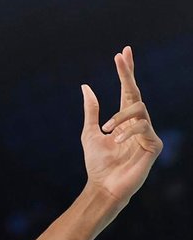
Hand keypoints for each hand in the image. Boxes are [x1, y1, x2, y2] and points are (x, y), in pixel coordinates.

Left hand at [80, 46, 162, 205]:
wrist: (102, 186)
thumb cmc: (97, 164)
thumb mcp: (89, 133)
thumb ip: (91, 111)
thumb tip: (86, 86)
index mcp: (124, 120)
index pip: (128, 91)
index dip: (126, 72)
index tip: (122, 52)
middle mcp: (138, 123)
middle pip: (136, 92)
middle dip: (127, 73)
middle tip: (119, 57)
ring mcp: (148, 133)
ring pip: (139, 109)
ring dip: (119, 117)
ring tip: (106, 130)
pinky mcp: (154, 145)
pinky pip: (143, 127)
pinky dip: (127, 132)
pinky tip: (116, 141)